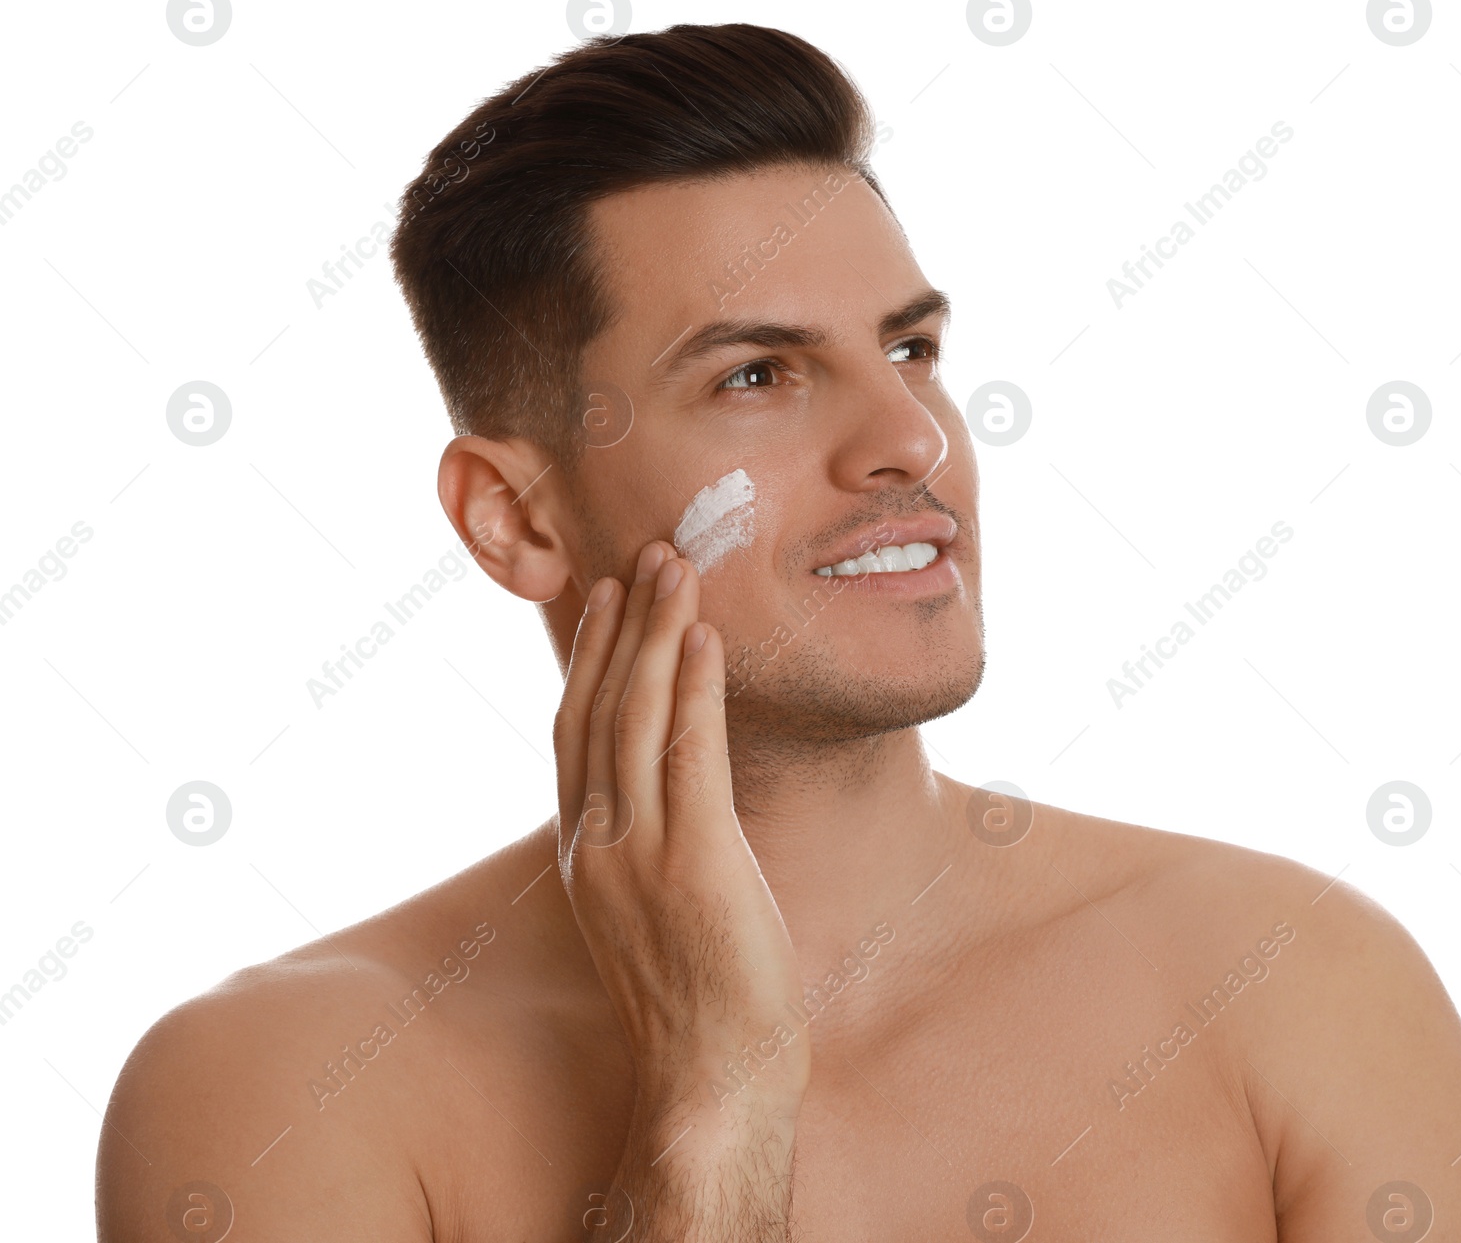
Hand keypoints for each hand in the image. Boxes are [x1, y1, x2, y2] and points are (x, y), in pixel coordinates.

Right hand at [555, 539, 810, 1131]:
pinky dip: (693, 688)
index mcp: (585, 852)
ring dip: (656, 632)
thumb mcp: (652, 908)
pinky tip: (703, 638)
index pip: (575, 731)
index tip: (608, 600)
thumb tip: (673, 794)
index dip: (589, 658)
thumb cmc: (698, 997)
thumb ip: (648, 841)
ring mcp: (639, 853)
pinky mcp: (694, 863)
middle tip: (646, 554)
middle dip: (622, 624)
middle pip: (599, 707)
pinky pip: (689, 756)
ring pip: (637, 715)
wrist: (712, 1079)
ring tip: (675, 567)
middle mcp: (598, 843)